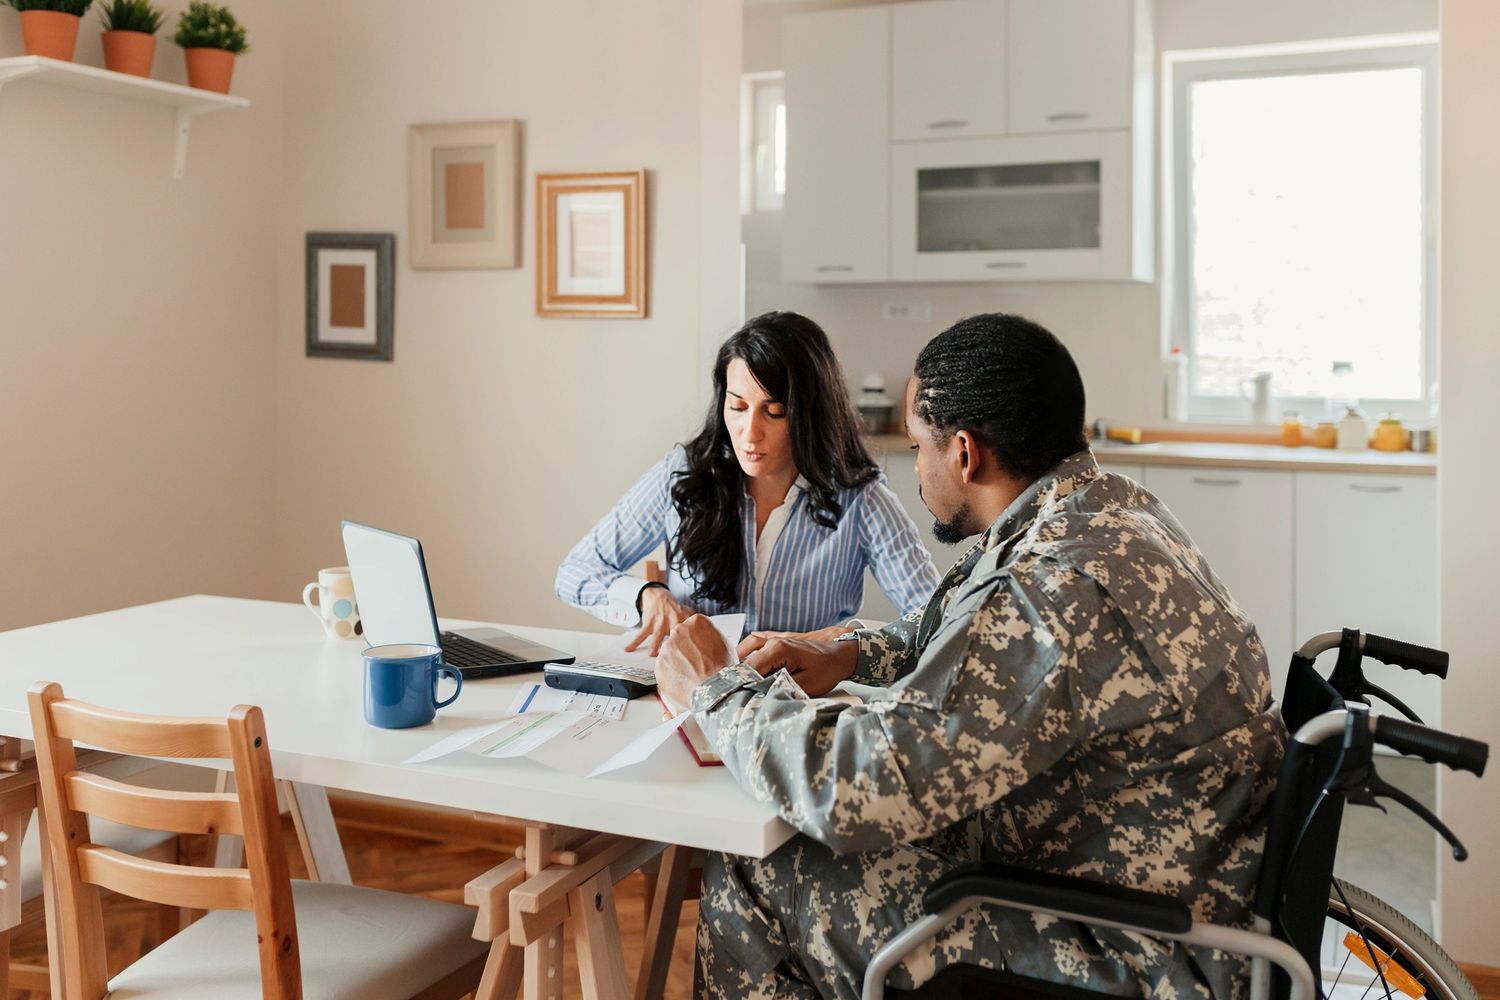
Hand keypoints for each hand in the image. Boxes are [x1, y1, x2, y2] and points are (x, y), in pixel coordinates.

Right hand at [625, 586, 693, 655]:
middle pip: (674, 633)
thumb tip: (714, 636)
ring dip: (655, 644)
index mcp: (684, 619)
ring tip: (652, 654)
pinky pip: (641, 634)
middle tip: (676, 655)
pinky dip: (634, 641)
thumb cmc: (675, 608)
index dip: (694, 640)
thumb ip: (698, 624)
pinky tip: (628, 648)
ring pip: (657, 634)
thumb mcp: (688, 613)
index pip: (690, 631)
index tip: (697, 652)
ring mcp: (660, 622)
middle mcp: (672, 620)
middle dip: (675, 643)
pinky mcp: (648, 623)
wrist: (658, 596)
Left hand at [656, 615, 731, 706]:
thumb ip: (711, 637)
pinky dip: (671, 675)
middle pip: (679, 639)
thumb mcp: (724, 643)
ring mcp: (667, 647)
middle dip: (685, 651)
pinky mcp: (659, 664)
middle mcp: (679, 630)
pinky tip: (684, 681)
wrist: (714, 688)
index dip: (696, 641)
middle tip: (695, 663)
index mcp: (697, 622)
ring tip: (691, 674)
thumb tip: (709, 640)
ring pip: (670, 655)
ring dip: (677, 663)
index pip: (692, 627)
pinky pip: (664, 669)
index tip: (700, 649)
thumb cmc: (722, 668)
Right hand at [739, 634, 856, 697]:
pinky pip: (754, 644)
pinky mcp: (777, 641)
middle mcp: (773, 642)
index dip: (739, 684)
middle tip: (734, 694)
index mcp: (778, 649)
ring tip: (734, 682)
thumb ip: (782, 689)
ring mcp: (774, 640)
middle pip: (745, 661)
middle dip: (738, 677)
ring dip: (740, 665)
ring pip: (746, 651)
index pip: (748, 668)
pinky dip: (746, 653)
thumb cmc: (828, 669)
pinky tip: (740, 662)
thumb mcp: (807, 685)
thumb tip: (761, 696)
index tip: (734, 697)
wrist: (842, 655)